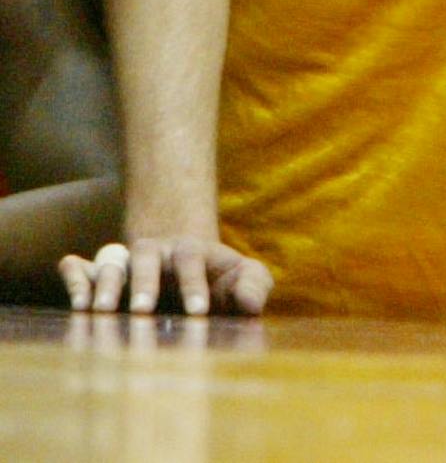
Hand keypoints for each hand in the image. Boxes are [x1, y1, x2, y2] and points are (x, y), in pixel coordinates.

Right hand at [58, 237, 272, 316]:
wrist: (188, 272)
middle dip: (144, 282)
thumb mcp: (243, 278)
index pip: (191, 260)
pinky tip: (76, 302)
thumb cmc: (220, 280)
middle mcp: (154, 254)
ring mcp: (124, 265)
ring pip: (109, 263)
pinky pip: (79, 270)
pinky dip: (74, 279)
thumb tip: (250, 303)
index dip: (194, 284)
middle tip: (144, 310)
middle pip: (145, 257)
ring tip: (101, 313)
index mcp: (190, 251)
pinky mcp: (98, 278)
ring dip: (105, 285)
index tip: (199, 312)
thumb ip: (253, 286)